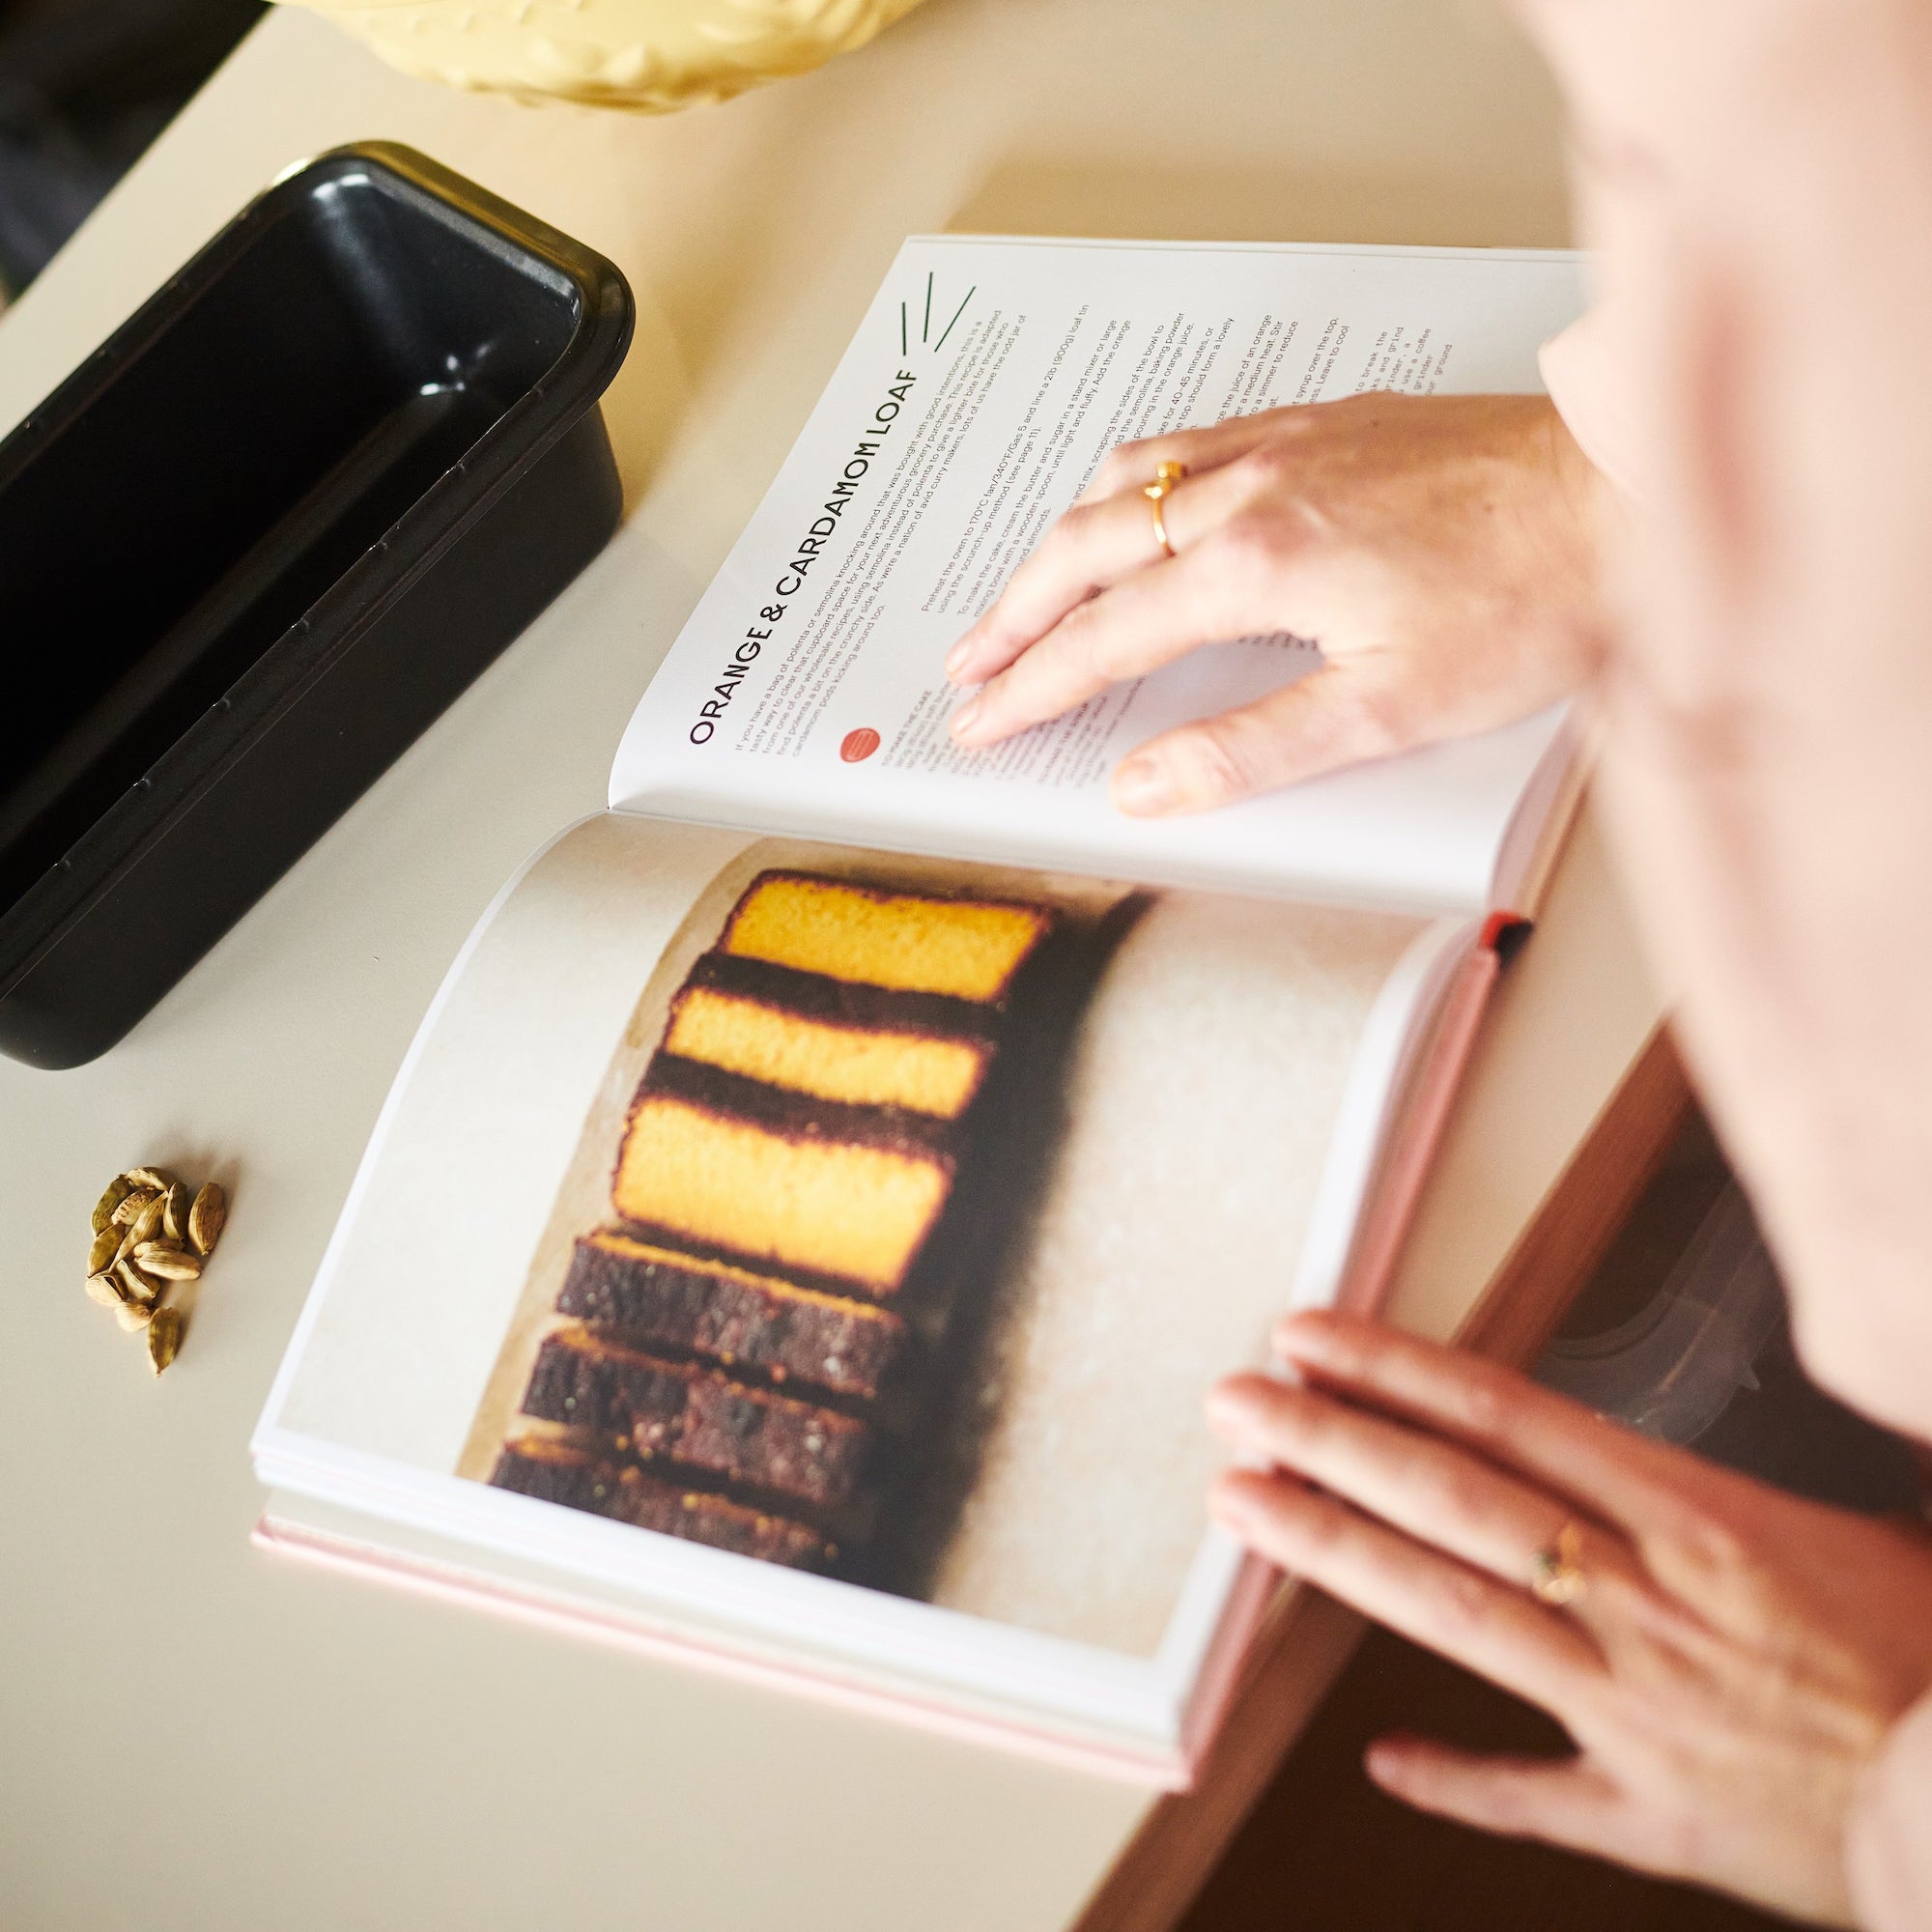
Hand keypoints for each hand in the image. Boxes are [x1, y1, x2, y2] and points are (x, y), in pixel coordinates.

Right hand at [943, 392, 1601, 814]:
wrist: (1622, 490)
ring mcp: (1284, 442)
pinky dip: (1126, 482)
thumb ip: (1252, 749)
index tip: (981, 723)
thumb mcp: (1392, 708)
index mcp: (1254, 564)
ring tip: (1020, 591)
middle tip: (965, 662)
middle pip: (1087, 547)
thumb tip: (1142, 787)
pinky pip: (1186, 441)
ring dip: (1058, 543)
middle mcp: (1249, 488)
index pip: (1104, 637)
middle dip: (1013, 612)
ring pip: (1126, 482)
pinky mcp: (1324, 421)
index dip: (1031, 688)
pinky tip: (1132, 501)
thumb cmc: (1529, 600)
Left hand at [1205, 1310, 1931, 1926]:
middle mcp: (1649, 1600)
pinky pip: (1533, 1795)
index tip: (1310, 1338)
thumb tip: (1684, 1414)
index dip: (1397, 1371)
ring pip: (1459, 1614)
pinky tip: (1379, 1756)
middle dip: (1334, 1444)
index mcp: (1699, 1518)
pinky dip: (1455, 1778)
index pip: (1508, 1415)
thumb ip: (1731, 1478)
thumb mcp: (1857, 1529)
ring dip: (1339, 1557)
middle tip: (1234, 1406)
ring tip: (1244, 1510)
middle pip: (1457, 1499)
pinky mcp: (1657, 1817)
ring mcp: (1639, 1710)